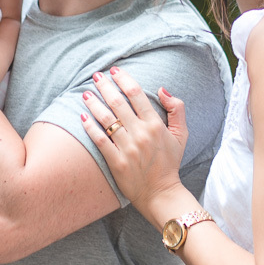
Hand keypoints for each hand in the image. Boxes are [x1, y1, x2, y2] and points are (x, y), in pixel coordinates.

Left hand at [80, 67, 189, 216]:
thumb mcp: (181, 134)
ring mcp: (127, 148)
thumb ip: (176, 109)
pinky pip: (100, 140)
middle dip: (105, 86)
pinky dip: (90, 127)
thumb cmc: (169, 162)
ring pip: (106, 119)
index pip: (136, 94)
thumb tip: (162, 89)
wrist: (161, 194)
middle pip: (118, 102)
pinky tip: (82, 116)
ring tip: (86, 93)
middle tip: (96, 75)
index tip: (115, 70)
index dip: (124, 79)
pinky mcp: (116, 162)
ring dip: (94, 103)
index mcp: (155, 125)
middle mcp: (140, 134)